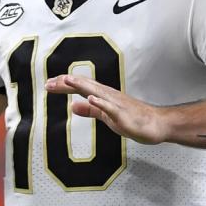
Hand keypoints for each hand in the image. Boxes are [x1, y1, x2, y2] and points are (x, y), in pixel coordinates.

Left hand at [45, 74, 168, 144]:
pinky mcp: (124, 115)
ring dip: (82, 86)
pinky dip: (101, 102)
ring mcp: (116, 104)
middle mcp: (108, 96)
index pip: (81, 87)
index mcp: (103, 96)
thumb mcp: (106, 116)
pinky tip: (91, 99)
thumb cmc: (133, 119)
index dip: (64, 86)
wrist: (156, 125)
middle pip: (85, 86)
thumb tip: (72, 106)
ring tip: (67, 81)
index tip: (48, 84)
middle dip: (67, 84)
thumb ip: (90, 111)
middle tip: (48, 83)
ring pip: (97, 92)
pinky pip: (111, 108)